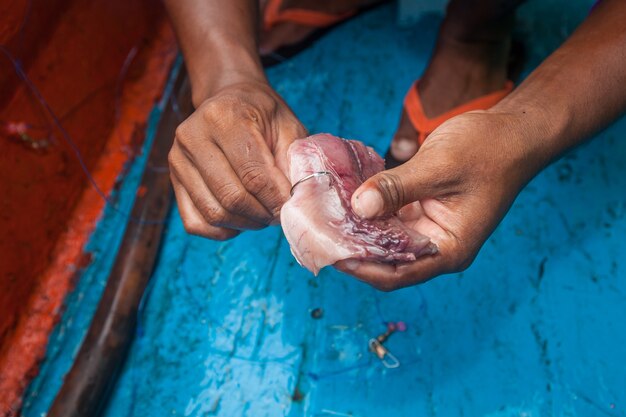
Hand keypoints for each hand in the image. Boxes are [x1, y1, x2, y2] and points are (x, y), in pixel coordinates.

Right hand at [169, 81, 306, 239]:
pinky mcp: (173, 181)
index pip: (253, 175)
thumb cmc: (263, 115)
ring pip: (214, 213)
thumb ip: (294, 162)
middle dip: (262, 214)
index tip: (292, 207)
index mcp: (224, 117)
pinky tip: (241, 218)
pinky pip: (196, 222)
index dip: (276, 199)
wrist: (229, 100)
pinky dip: (223, 230)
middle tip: (280, 213)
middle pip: (232, 197)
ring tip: (264, 214)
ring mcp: (178, 159)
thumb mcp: (288, 127)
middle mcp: (193, 136)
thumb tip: (297, 201)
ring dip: (246, 223)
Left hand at [336, 110, 543, 289]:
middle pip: (384, 260)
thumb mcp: (439, 167)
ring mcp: (426, 228)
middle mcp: (435, 245)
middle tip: (316, 235)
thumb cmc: (487, 151)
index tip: (329, 254)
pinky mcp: (418, 208)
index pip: (396, 273)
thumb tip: (358, 206)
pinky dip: (366, 208)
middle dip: (352, 249)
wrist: (511, 131)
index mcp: (449, 250)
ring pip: (382, 238)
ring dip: (356, 228)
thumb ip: (397, 188)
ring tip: (322, 217)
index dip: (360, 268)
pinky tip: (342, 197)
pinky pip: (386, 215)